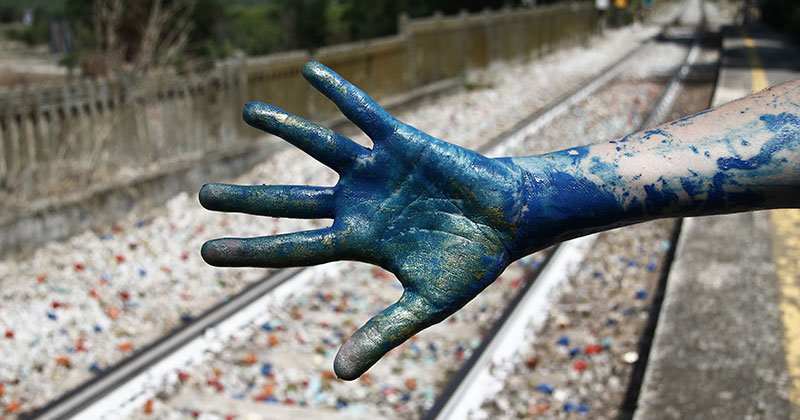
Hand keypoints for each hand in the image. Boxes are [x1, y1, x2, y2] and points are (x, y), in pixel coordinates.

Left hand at [200, 62, 534, 379]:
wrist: (509, 222)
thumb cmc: (470, 262)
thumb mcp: (425, 303)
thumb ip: (383, 333)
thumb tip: (339, 374)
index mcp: (359, 242)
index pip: (293, 247)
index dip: (250, 249)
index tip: (205, 252)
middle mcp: (359, 204)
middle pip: (291, 199)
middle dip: (248, 198)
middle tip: (203, 194)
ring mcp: (378, 172)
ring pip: (320, 147)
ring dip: (285, 128)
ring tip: (248, 111)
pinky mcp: (402, 143)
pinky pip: (365, 113)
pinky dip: (340, 94)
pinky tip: (310, 72)